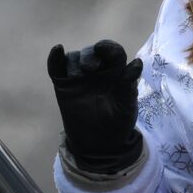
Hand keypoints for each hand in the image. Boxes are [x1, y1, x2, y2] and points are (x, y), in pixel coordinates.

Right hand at [47, 40, 143, 173]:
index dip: (109, 48)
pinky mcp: (63, 84)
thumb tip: (137, 63)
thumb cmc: (117, 122)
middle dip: (90, 56)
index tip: (103, 49)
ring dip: (75, 62)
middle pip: (91, 53)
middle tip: (90, 68)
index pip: (113, 53)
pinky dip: (55, 59)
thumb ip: (129, 86)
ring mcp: (78, 76)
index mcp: (116, 72)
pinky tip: (56, 51)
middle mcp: (97, 70)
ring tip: (78, 76)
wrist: (98, 144)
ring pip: (74, 58)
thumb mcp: (126, 106)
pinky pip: (57, 67)